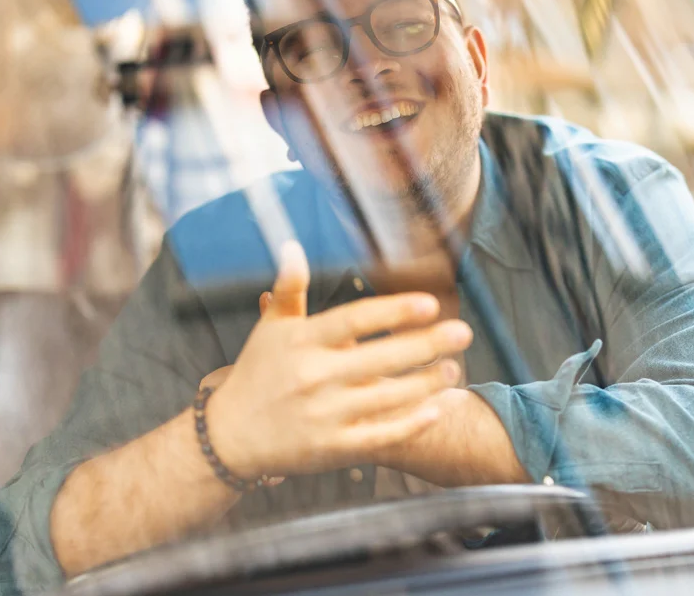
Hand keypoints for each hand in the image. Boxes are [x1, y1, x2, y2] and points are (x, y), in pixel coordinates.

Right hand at [205, 242, 470, 478]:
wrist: (230, 436)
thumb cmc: (257, 374)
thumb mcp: (271, 329)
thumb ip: (288, 289)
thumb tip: (293, 246)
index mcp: (301, 342)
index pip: (354, 320)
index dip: (393, 312)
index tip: (429, 304)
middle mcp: (312, 377)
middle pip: (380, 358)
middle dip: (426, 345)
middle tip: (463, 332)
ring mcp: (323, 415)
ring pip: (387, 398)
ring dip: (426, 383)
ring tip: (454, 368)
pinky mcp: (331, 448)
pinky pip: (381, 435)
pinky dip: (412, 423)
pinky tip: (438, 407)